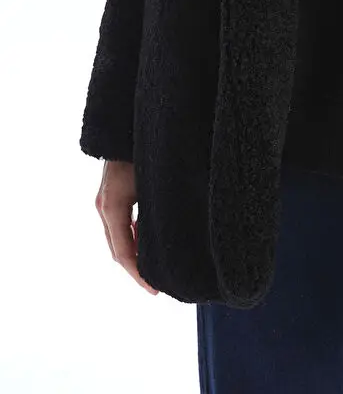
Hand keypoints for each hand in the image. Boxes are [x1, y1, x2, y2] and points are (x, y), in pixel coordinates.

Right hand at [95, 160, 159, 294]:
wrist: (127, 122)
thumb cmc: (145, 149)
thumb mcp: (153, 184)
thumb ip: (156, 214)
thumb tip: (167, 240)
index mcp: (113, 206)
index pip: (123, 253)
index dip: (139, 275)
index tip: (156, 290)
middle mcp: (105, 205)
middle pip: (119, 248)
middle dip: (138, 269)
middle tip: (159, 285)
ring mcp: (106, 198)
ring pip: (120, 236)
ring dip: (137, 252)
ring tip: (158, 266)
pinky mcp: (113, 191)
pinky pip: (122, 222)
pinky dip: (135, 235)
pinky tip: (151, 238)